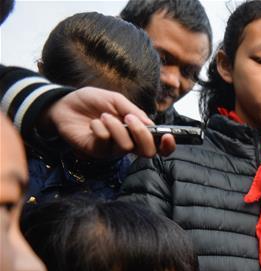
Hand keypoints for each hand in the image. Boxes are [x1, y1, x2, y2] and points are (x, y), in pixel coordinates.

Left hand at [42, 87, 175, 158]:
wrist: (64, 104)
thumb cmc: (91, 101)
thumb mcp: (115, 99)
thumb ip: (132, 110)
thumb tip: (149, 124)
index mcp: (135, 131)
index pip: (157, 145)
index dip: (167, 145)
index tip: (168, 136)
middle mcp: (127, 143)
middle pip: (147, 152)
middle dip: (142, 135)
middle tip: (130, 119)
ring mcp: (112, 149)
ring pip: (126, 146)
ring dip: (116, 127)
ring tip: (104, 116)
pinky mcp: (96, 151)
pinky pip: (106, 142)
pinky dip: (100, 128)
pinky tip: (93, 122)